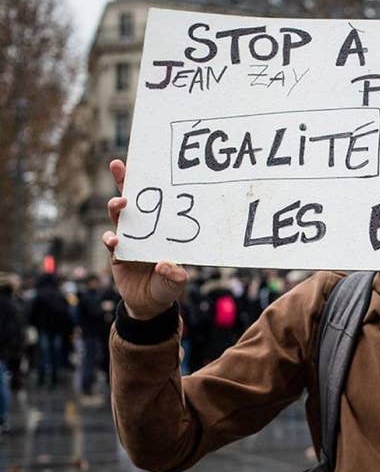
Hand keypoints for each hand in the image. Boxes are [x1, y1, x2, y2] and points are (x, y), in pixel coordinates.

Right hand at [102, 160, 188, 319]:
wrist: (150, 305)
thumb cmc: (168, 287)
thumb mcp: (176, 283)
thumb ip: (174, 276)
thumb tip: (165, 264)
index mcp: (164, 230)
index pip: (159, 203)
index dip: (153, 185)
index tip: (150, 166)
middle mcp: (146, 230)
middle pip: (134, 201)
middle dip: (125, 181)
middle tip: (119, 165)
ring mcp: (130, 240)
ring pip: (120, 217)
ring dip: (116, 206)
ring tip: (120, 203)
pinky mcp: (117, 254)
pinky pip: (112, 242)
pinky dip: (111, 239)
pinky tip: (114, 240)